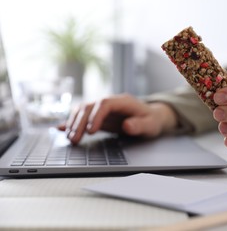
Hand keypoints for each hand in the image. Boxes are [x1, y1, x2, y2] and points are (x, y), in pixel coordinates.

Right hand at [58, 94, 177, 143]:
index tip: (91, 131)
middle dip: (79, 122)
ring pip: (82, 111)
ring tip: (70, 138)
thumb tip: (127, 125)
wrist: (150, 118)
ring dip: (73, 123)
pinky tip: (60, 129)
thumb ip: (140, 125)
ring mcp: (102, 109)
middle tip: (74, 139)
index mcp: (123, 101)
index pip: (105, 103)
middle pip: (90, 107)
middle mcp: (110, 102)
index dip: (96, 116)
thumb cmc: (151, 121)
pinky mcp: (98, 116)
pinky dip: (71, 123)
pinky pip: (82, 117)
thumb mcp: (151, 125)